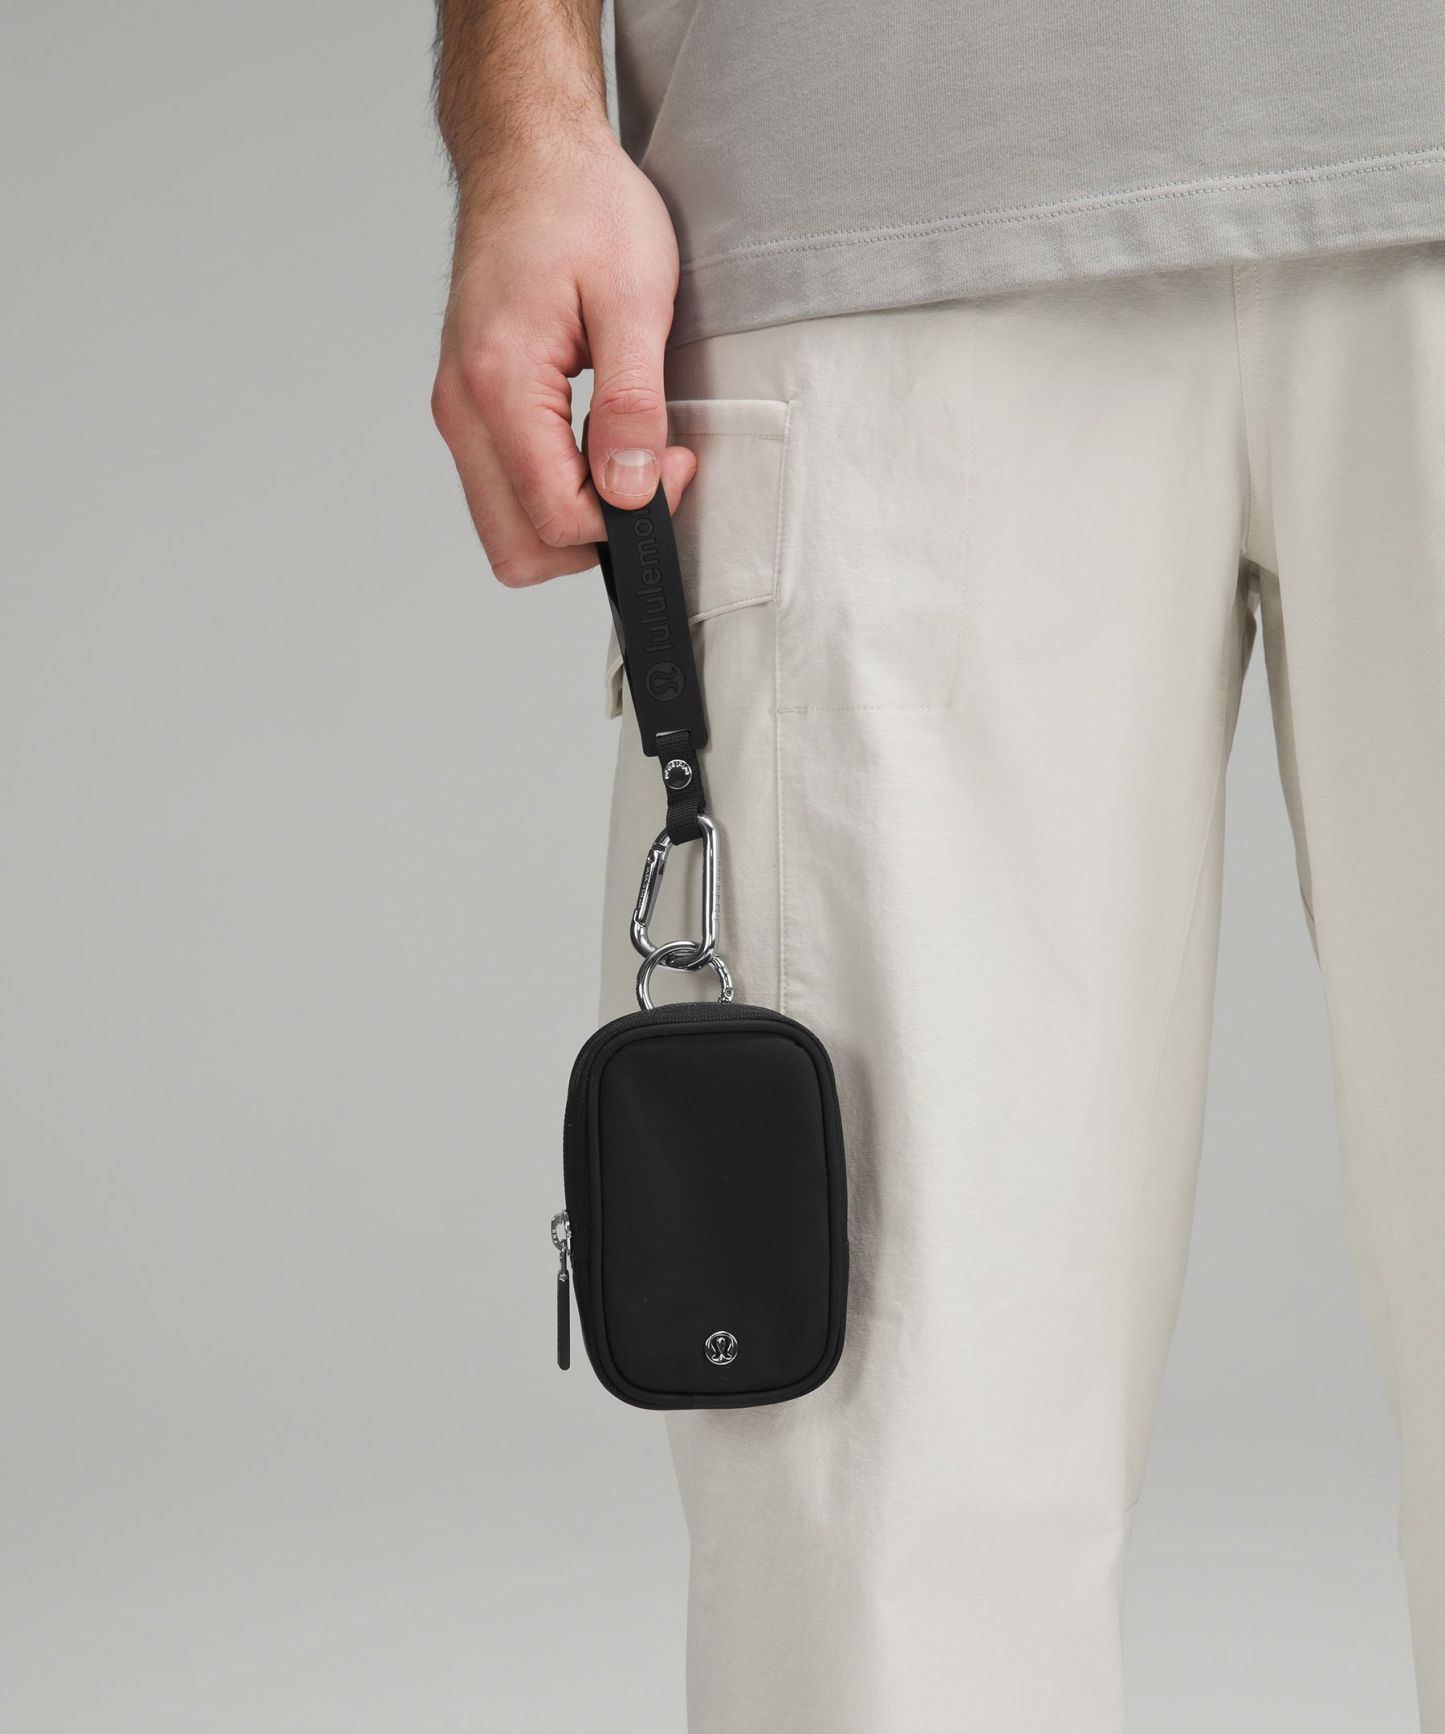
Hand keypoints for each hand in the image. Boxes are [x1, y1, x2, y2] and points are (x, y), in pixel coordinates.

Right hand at [431, 123, 697, 586]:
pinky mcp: (469, 409)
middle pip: (519, 548)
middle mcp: (462, 410)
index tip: (676, 462)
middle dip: (594, 536)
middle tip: (648, 470)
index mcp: (499, 385)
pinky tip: (594, 441)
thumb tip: (632, 492)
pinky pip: (506, 491)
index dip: (629, 515)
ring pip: (509, 529)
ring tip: (622, 450)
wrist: (527, 151)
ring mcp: (458, 412)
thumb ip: (632, 405)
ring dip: (573, 517)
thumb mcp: (634, 298)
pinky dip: (554, 491)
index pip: (556, 517)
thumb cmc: (582, 205)